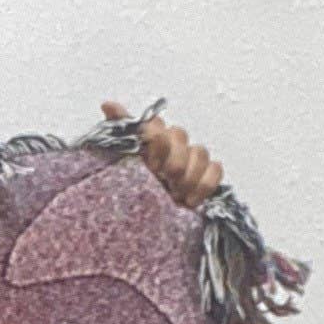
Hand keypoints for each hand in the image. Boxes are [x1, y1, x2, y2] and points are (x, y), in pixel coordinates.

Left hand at [102, 100, 222, 207]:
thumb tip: (108, 104)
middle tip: (167, 180)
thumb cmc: (131, 189)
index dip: (158, 143)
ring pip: (200, 153)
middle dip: (174, 162)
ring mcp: (190, 159)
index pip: (157, 125)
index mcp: (150, 137)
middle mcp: (171, 144)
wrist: (140, 220)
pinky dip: (204, 185)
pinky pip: (215, 170)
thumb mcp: (119, 161)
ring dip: (189, 176)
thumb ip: (120, 131)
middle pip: (181, 138)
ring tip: (175, 194)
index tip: (152, 164)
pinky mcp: (206, 175)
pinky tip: (189, 200)